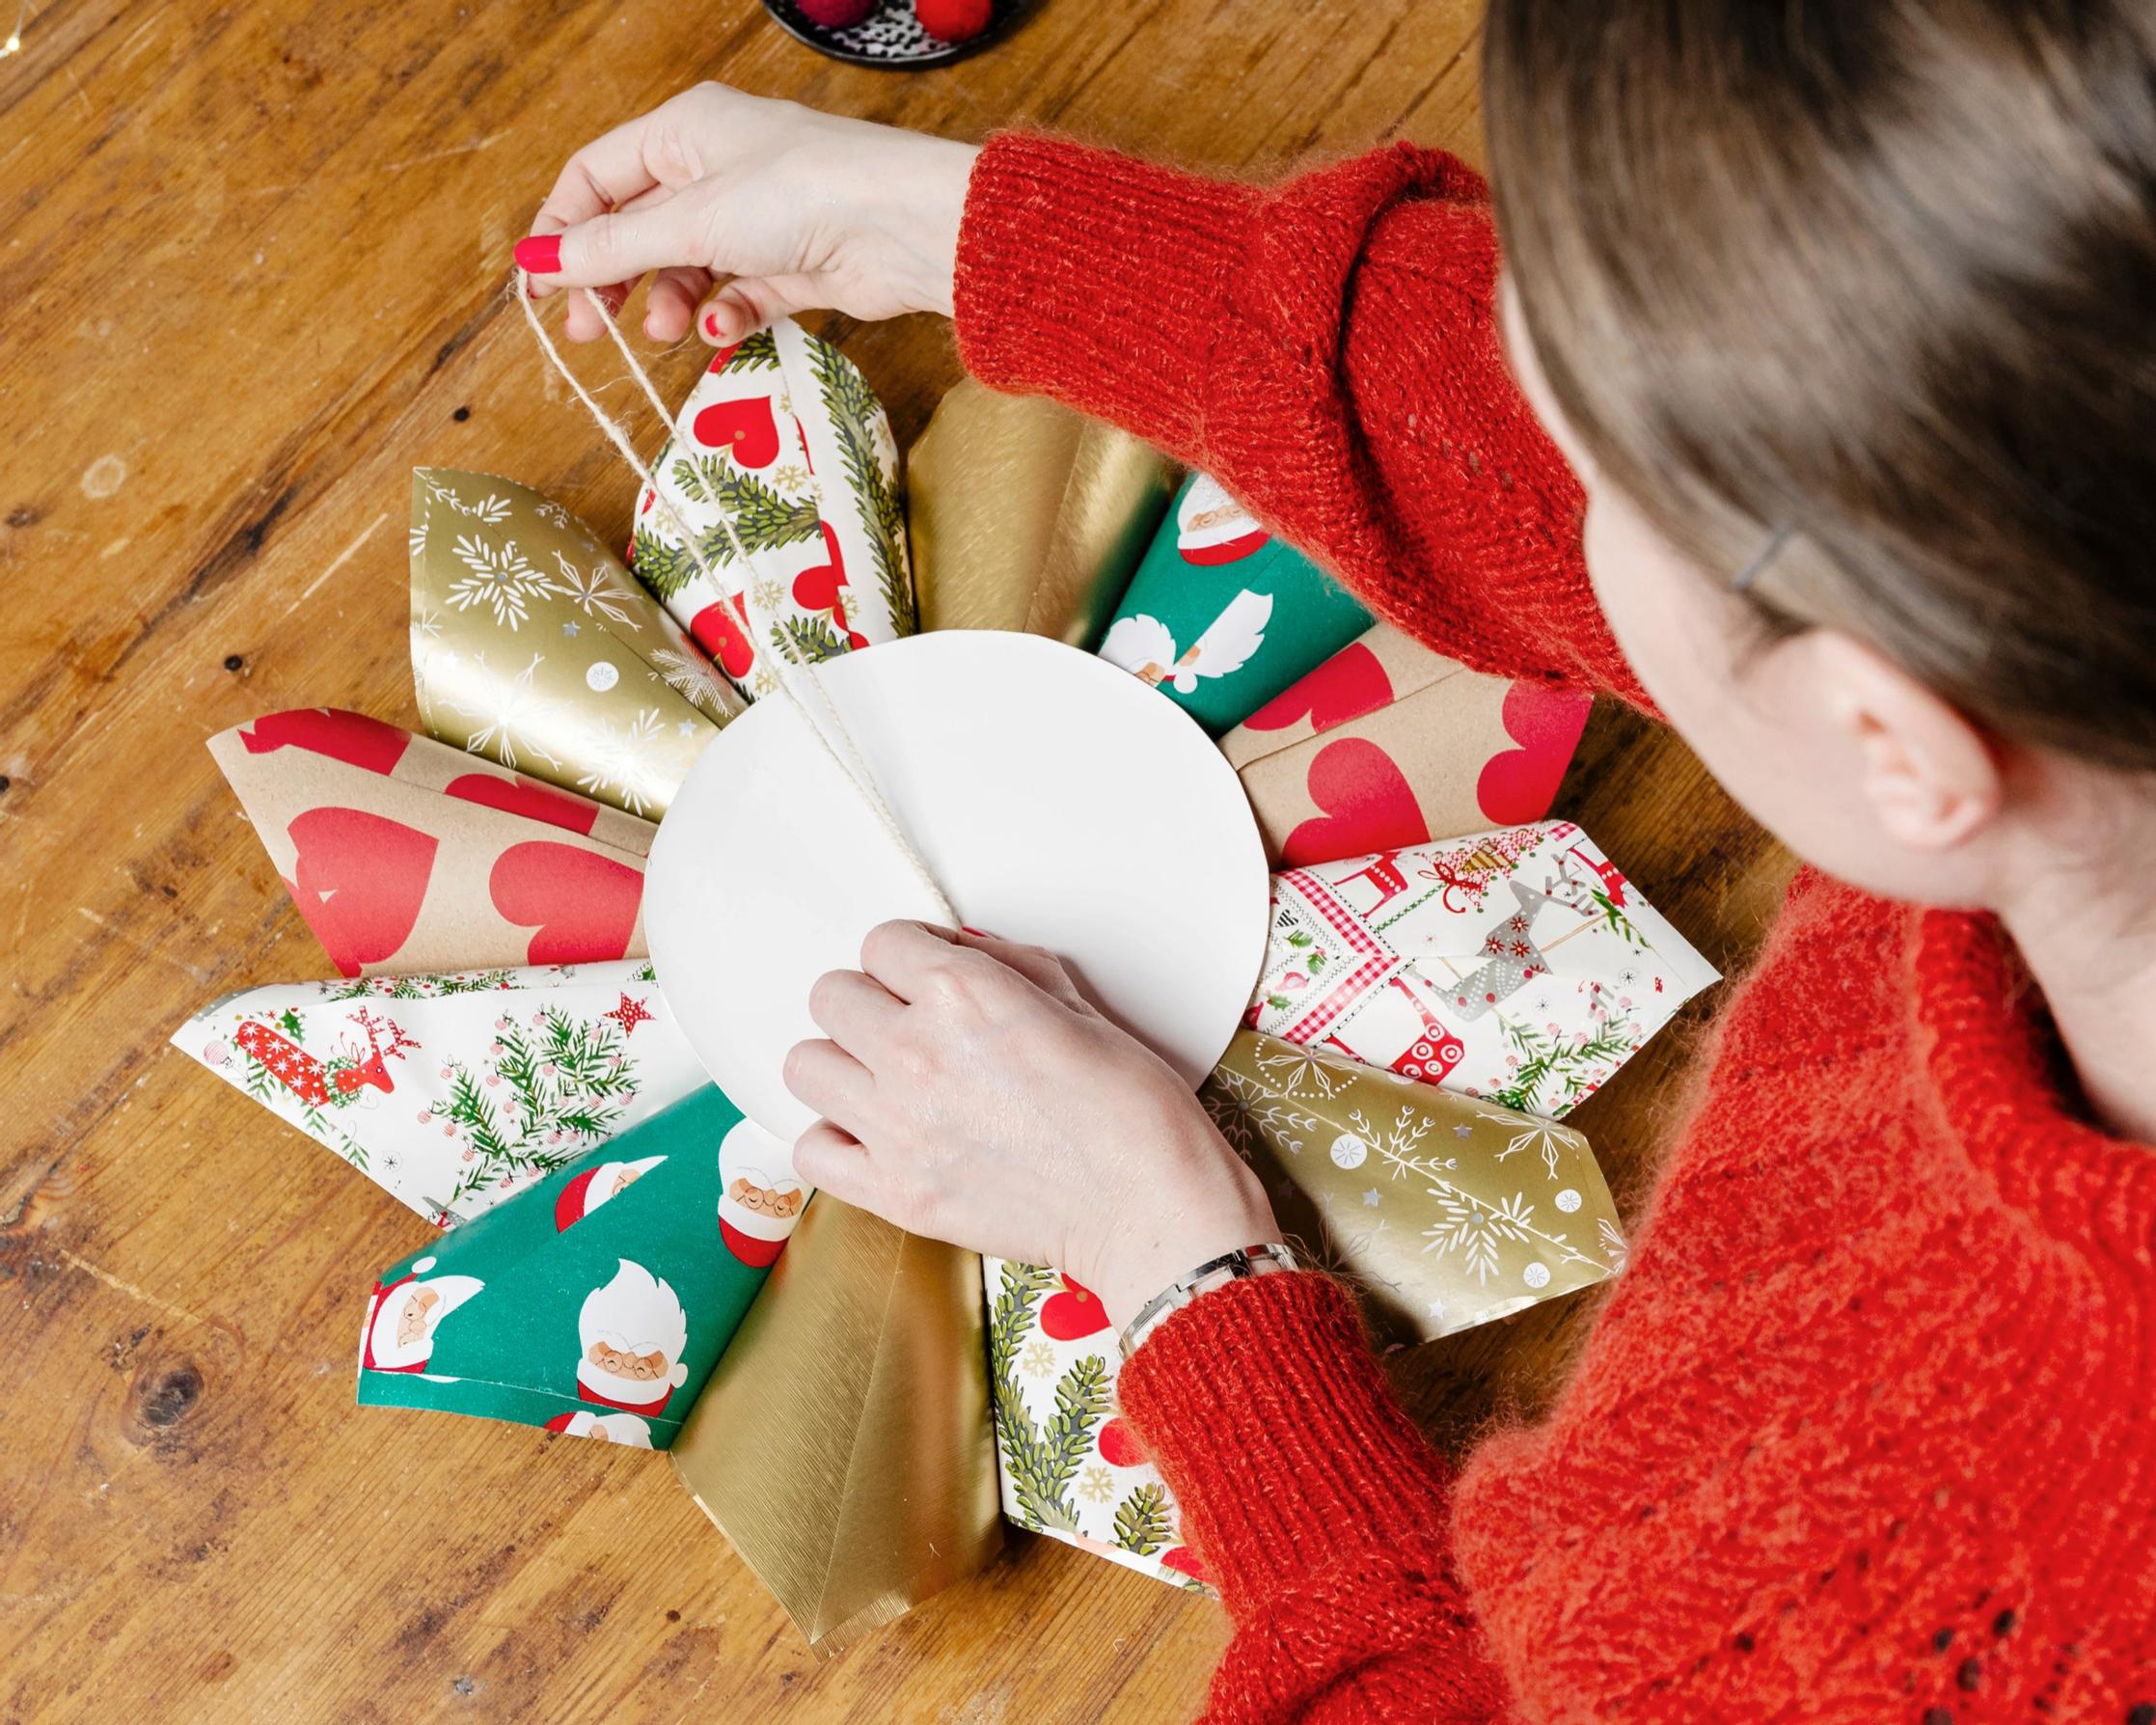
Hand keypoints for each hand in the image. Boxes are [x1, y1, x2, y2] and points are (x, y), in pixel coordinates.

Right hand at [518, 82, 978, 343]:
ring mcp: (760, 218)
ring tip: (668, 331)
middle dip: (611, 279)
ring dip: (670, 303)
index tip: (541, 284)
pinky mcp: (795, 266)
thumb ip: (612, 248)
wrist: (903, 226)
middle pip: (639, 228)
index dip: (563, 228)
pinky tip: (724, 327)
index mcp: (686, 131)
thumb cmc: (801, 193)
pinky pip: (741, 294)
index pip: (598, 176)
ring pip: (689, 267)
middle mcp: (720, 168)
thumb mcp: (690, 221)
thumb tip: (539, 262)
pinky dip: (727, 315)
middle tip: (590, 332)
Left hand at [785, 923, 1279, 1331]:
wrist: (1147, 1205)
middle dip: (868, 1004)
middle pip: (831, 996)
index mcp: (962, 993)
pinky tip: (874, 1137)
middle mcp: (916, 1052)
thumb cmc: (1130, 1107)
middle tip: (905, 1029)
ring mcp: (898, 1126)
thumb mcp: (1077, 1004)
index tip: (925, 979)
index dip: (908, 957)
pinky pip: (811, 1150)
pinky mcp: (895, 1192)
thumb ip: (1002, 968)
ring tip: (884, 1083)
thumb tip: (956, 956)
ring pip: (806, 1066)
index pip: (880, 943)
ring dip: (843, 1066)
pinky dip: (834, 1141)